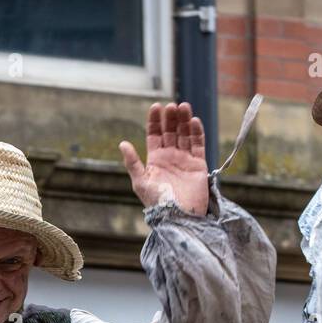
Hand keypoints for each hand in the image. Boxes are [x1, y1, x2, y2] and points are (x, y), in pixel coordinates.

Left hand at [119, 101, 209, 215]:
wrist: (178, 216)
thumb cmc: (157, 202)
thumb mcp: (140, 181)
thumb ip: (132, 162)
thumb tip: (122, 143)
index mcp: (155, 159)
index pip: (155, 134)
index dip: (155, 120)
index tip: (156, 106)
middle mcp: (170, 157)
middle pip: (171, 131)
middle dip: (171, 118)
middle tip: (172, 106)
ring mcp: (185, 160)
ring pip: (185, 135)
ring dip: (184, 120)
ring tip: (184, 107)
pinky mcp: (198, 165)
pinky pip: (198, 145)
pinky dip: (197, 132)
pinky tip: (194, 121)